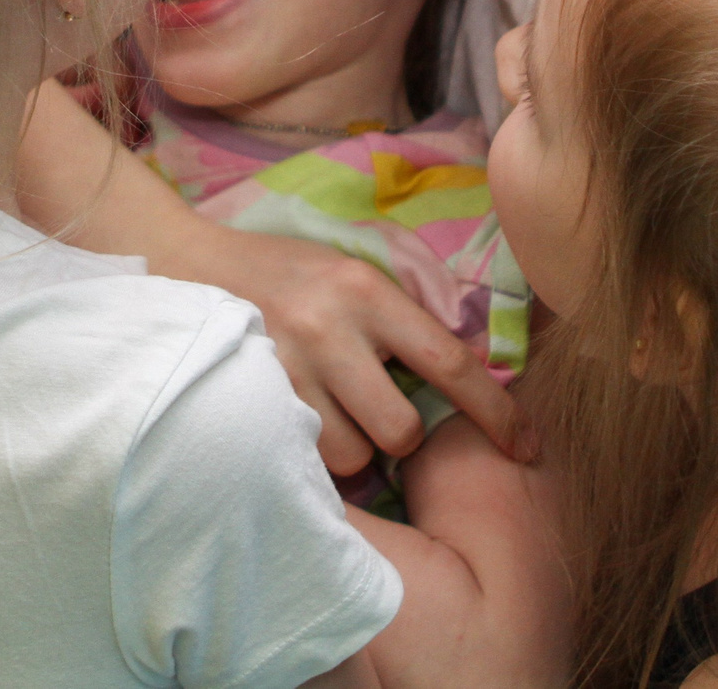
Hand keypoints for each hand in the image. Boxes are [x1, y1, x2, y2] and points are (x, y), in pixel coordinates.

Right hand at [169, 224, 536, 475]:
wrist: (189, 262)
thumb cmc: (285, 272)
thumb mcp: (351, 273)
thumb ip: (401, 315)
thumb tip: (461, 374)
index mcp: (368, 292)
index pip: (450, 363)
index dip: (496, 414)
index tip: (528, 448)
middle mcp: (332, 328)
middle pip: (399, 430)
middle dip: (396, 436)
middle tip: (374, 410)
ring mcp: (287, 365)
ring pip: (351, 454)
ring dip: (349, 447)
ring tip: (328, 410)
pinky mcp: (253, 395)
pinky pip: (304, 454)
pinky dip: (309, 448)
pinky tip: (296, 416)